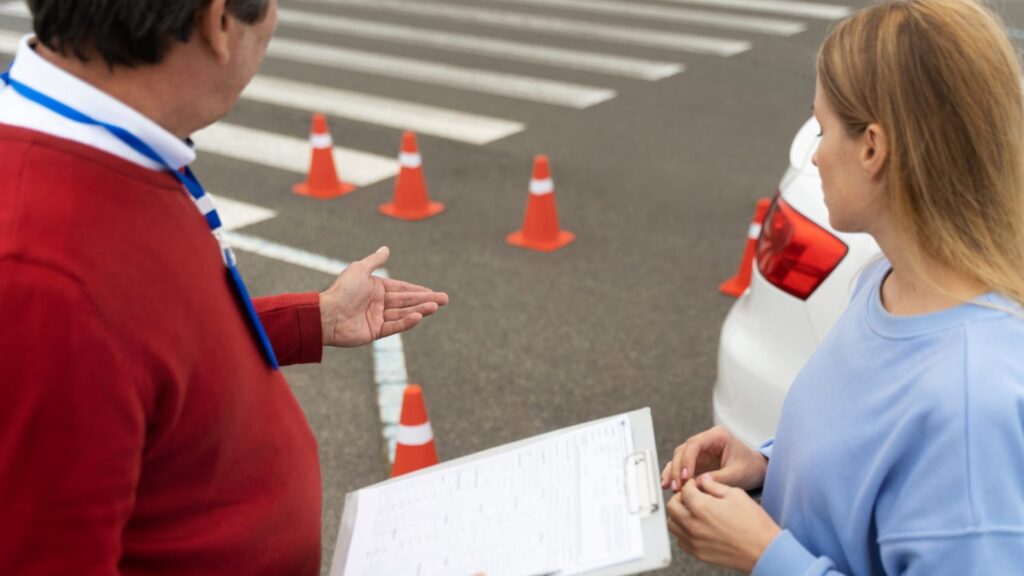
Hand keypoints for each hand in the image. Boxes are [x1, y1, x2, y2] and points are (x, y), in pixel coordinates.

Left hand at [319, 247, 448, 346]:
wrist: (326, 315)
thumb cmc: (341, 291)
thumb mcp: (359, 270)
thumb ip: (374, 261)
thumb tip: (386, 248)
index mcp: (375, 288)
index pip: (402, 288)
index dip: (418, 290)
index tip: (433, 292)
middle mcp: (378, 303)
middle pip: (406, 301)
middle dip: (426, 300)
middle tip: (445, 300)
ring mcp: (377, 318)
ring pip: (403, 313)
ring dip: (420, 310)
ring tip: (435, 307)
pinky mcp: (375, 332)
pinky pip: (394, 326)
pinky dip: (407, 322)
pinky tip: (418, 317)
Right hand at [661, 426, 766, 492]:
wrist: (756, 471)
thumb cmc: (750, 468)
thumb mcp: (737, 474)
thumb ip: (718, 478)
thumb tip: (697, 483)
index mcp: (718, 436)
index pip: (694, 444)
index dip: (687, 460)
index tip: (686, 477)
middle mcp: (706, 440)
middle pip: (683, 450)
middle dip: (678, 469)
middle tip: (678, 486)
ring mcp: (700, 451)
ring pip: (679, 457)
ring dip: (673, 472)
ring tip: (672, 488)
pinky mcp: (696, 461)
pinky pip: (681, 466)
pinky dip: (674, 475)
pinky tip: (669, 485)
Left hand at [667, 474, 780, 571]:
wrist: (765, 550)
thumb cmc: (754, 523)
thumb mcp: (735, 494)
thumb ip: (714, 485)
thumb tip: (702, 480)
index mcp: (701, 507)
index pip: (685, 490)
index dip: (690, 483)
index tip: (695, 484)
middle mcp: (693, 525)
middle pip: (671, 506)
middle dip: (680, 498)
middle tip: (690, 496)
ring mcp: (694, 541)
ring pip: (672, 524)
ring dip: (678, 514)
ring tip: (692, 511)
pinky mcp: (698, 553)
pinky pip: (680, 540)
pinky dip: (683, 531)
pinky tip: (695, 526)